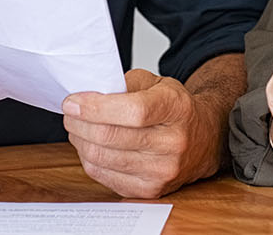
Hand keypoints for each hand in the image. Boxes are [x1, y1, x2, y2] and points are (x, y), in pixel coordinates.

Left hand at [62, 68, 221, 197]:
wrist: (202, 139)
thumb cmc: (173, 109)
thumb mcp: (155, 83)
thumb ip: (123, 85)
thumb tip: (85, 97)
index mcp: (176, 108)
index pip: (132, 111)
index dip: (95, 107)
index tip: (72, 102)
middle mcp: (173, 142)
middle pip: (111, 136)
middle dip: (79, 123)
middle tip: (70, 113)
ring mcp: (162, 170)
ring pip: (102, 158)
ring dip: (80, 141)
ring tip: (77, 128)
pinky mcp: (149, 190)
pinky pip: (103, 176)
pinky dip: (89, 159)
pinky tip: (90, 146)